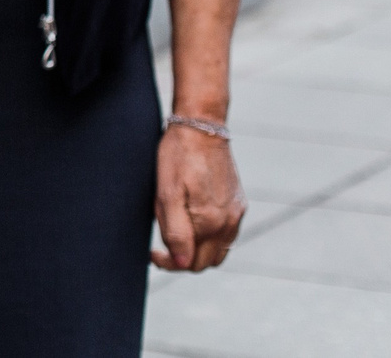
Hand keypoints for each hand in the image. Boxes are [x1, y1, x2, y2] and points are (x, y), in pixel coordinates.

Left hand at [151, 124, 244, 269]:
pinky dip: (210, 237)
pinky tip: (192, 222)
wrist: (201, 126)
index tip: (152, 253)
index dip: (169, 263)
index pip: (191, 263)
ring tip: (175, 236)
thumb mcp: (166, 193)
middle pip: (207, 261)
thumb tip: (182, 262)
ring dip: (198, 250)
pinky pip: (226, 233)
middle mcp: (229, 223)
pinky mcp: (238, 203)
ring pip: (219, 250)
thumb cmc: (178, 156)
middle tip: (161, 248)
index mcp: (211, 223)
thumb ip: (175, 231)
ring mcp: (236, 214)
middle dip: (183, 260)